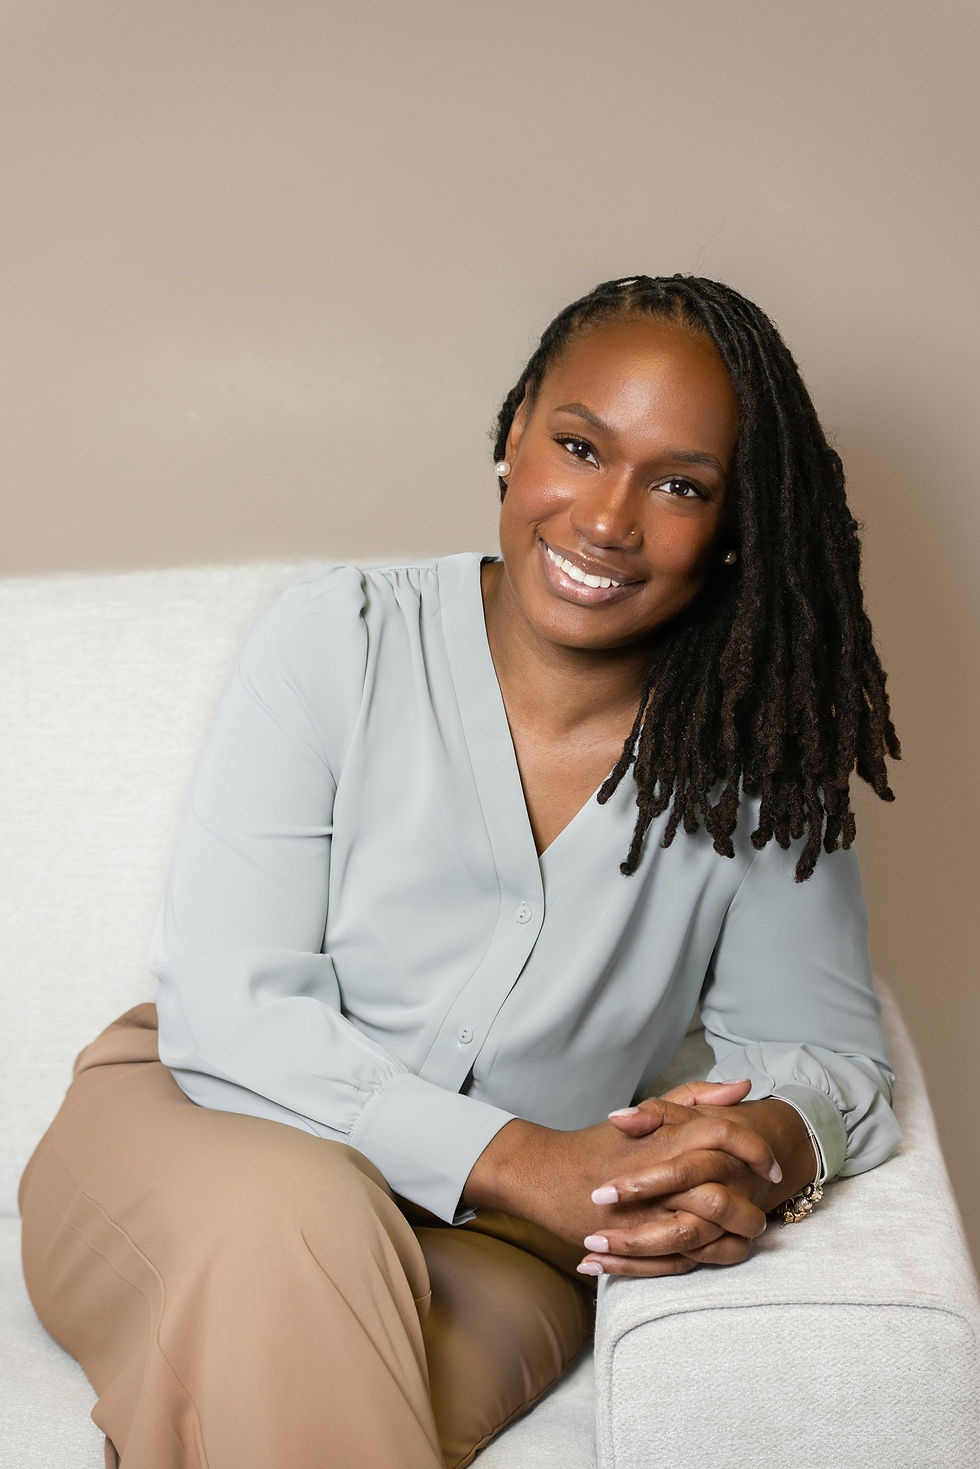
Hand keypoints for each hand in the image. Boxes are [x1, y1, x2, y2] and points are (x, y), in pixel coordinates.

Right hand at [463, 1079, 778, 1277]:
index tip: (772, 1164)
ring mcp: (648, 1210)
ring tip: (744, 1234)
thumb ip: (696, 1097)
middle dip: (754, 1201)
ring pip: (709, 1231)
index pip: (725, 1134)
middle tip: (767, 1206)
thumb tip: (745, 1085)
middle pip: (725, 1188)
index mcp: (666, 1136)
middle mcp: (661, 1172)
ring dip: (733, 1235)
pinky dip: (702, 1258)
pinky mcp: (634, 1240)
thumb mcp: (649, 1113)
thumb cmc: (600, 1144)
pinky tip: (715, 1253)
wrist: (545, 1174)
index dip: (755, 1148)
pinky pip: (681, 1258)